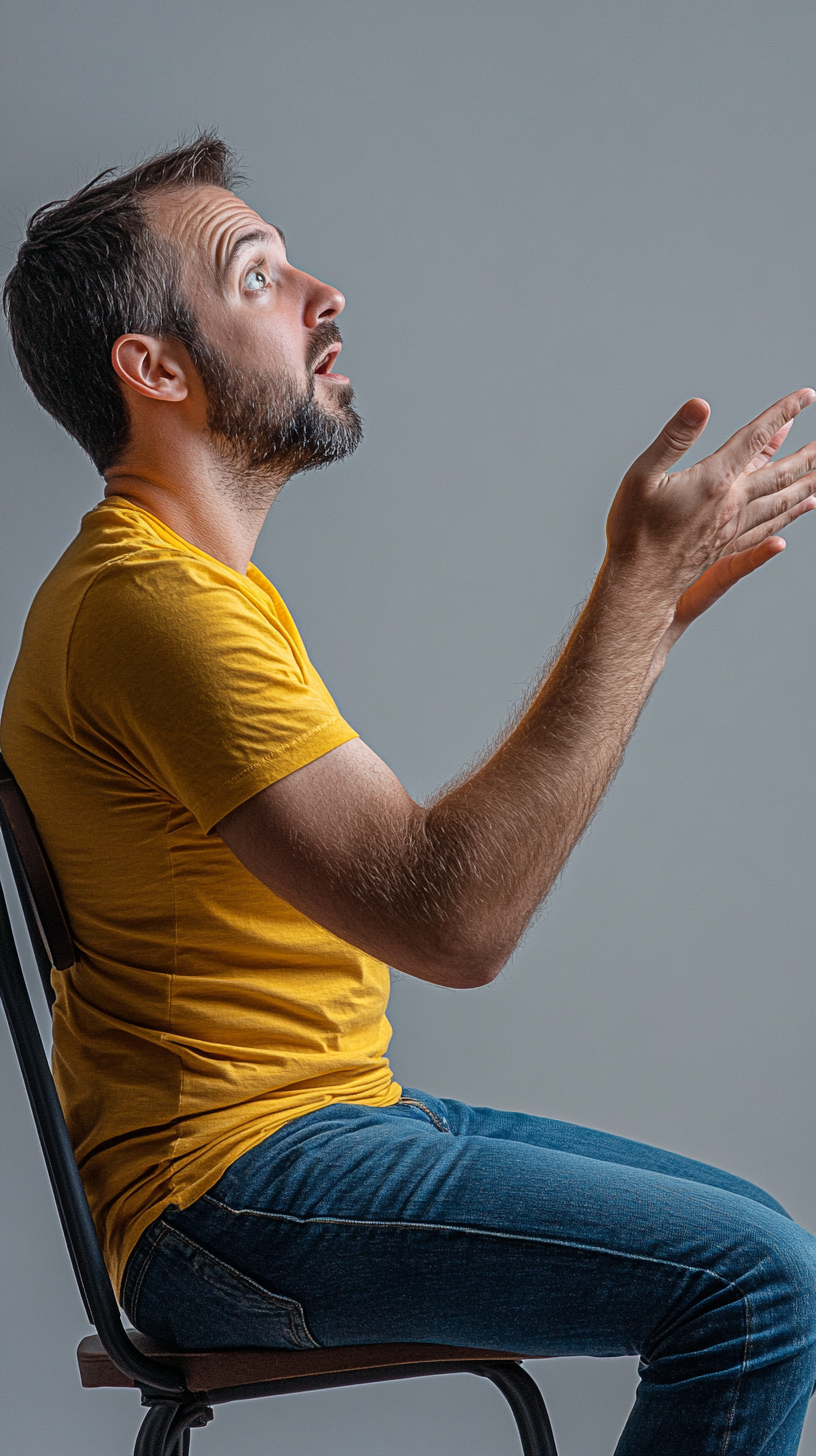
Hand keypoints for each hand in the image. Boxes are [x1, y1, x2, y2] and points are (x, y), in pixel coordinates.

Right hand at [606, 391, 815, 619]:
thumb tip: (700, 406)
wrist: (638, 584)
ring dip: (805, 486)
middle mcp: (732, 505)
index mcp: (715, 482)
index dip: (782, 414)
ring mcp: (732, 528)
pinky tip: (800, 511)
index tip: (805, 396)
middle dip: (808, 456)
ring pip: (780, 502)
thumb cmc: (633, 530)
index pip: (756, 439)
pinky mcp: (727, 547)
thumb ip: (674, 438)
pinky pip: (768, 526)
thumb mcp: (642, 475)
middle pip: (780, 474)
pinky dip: (787, 516)